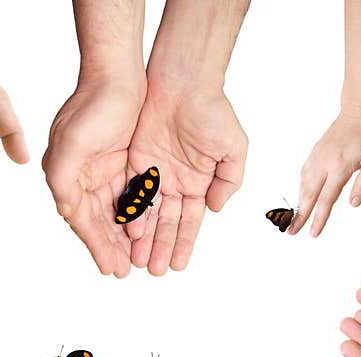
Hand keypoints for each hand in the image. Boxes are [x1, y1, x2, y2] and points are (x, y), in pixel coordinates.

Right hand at [43, 81, 144, 277]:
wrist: (118, 74)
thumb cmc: (91, 105)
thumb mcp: (71, 144)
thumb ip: (63, 179)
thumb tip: (65, 211)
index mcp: (65, 175)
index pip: (80, 220)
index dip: (96, 245)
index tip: (110, 268)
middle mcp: (82, 177)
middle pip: (97, 222)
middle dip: (110, 247)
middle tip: (123, 272)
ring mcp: (103, 171)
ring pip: (115, 212)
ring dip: (123, 236)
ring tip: (135, 259)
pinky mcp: (122, 163)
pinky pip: (130, 196)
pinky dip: (136, 215)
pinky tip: (145, 231)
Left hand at [126, 86, 246, 272]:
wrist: (183, 82)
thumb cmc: (212, 111)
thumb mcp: (233, 149)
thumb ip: (228, 182)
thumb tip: (215, 209)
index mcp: (198, 184)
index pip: (190, 222)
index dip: (184, 244)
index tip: (179, 266)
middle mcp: (175, 184)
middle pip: (166, 224)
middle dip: (161, 247)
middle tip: (154, 271)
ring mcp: (154, 174)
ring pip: (147, 214)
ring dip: (143, 238)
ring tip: (138, 261)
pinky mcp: (135, 163)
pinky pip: (131, 193)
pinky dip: (130, 212)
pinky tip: (128, 232)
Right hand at [287, 110, 360, 236]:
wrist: (356, 113)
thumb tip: (353, 204)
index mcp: (339, 168)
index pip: (326, 199)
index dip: (319, 218)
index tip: (313, 233)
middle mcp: (323, 164)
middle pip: (308, 196)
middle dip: (299, 216)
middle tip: (291, 231)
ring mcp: (316, 159)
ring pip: (303, 186)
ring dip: (297, 204)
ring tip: (292, 219)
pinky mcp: (313, 155)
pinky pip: (303, 176)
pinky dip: (300, 190)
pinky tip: (300, 198)